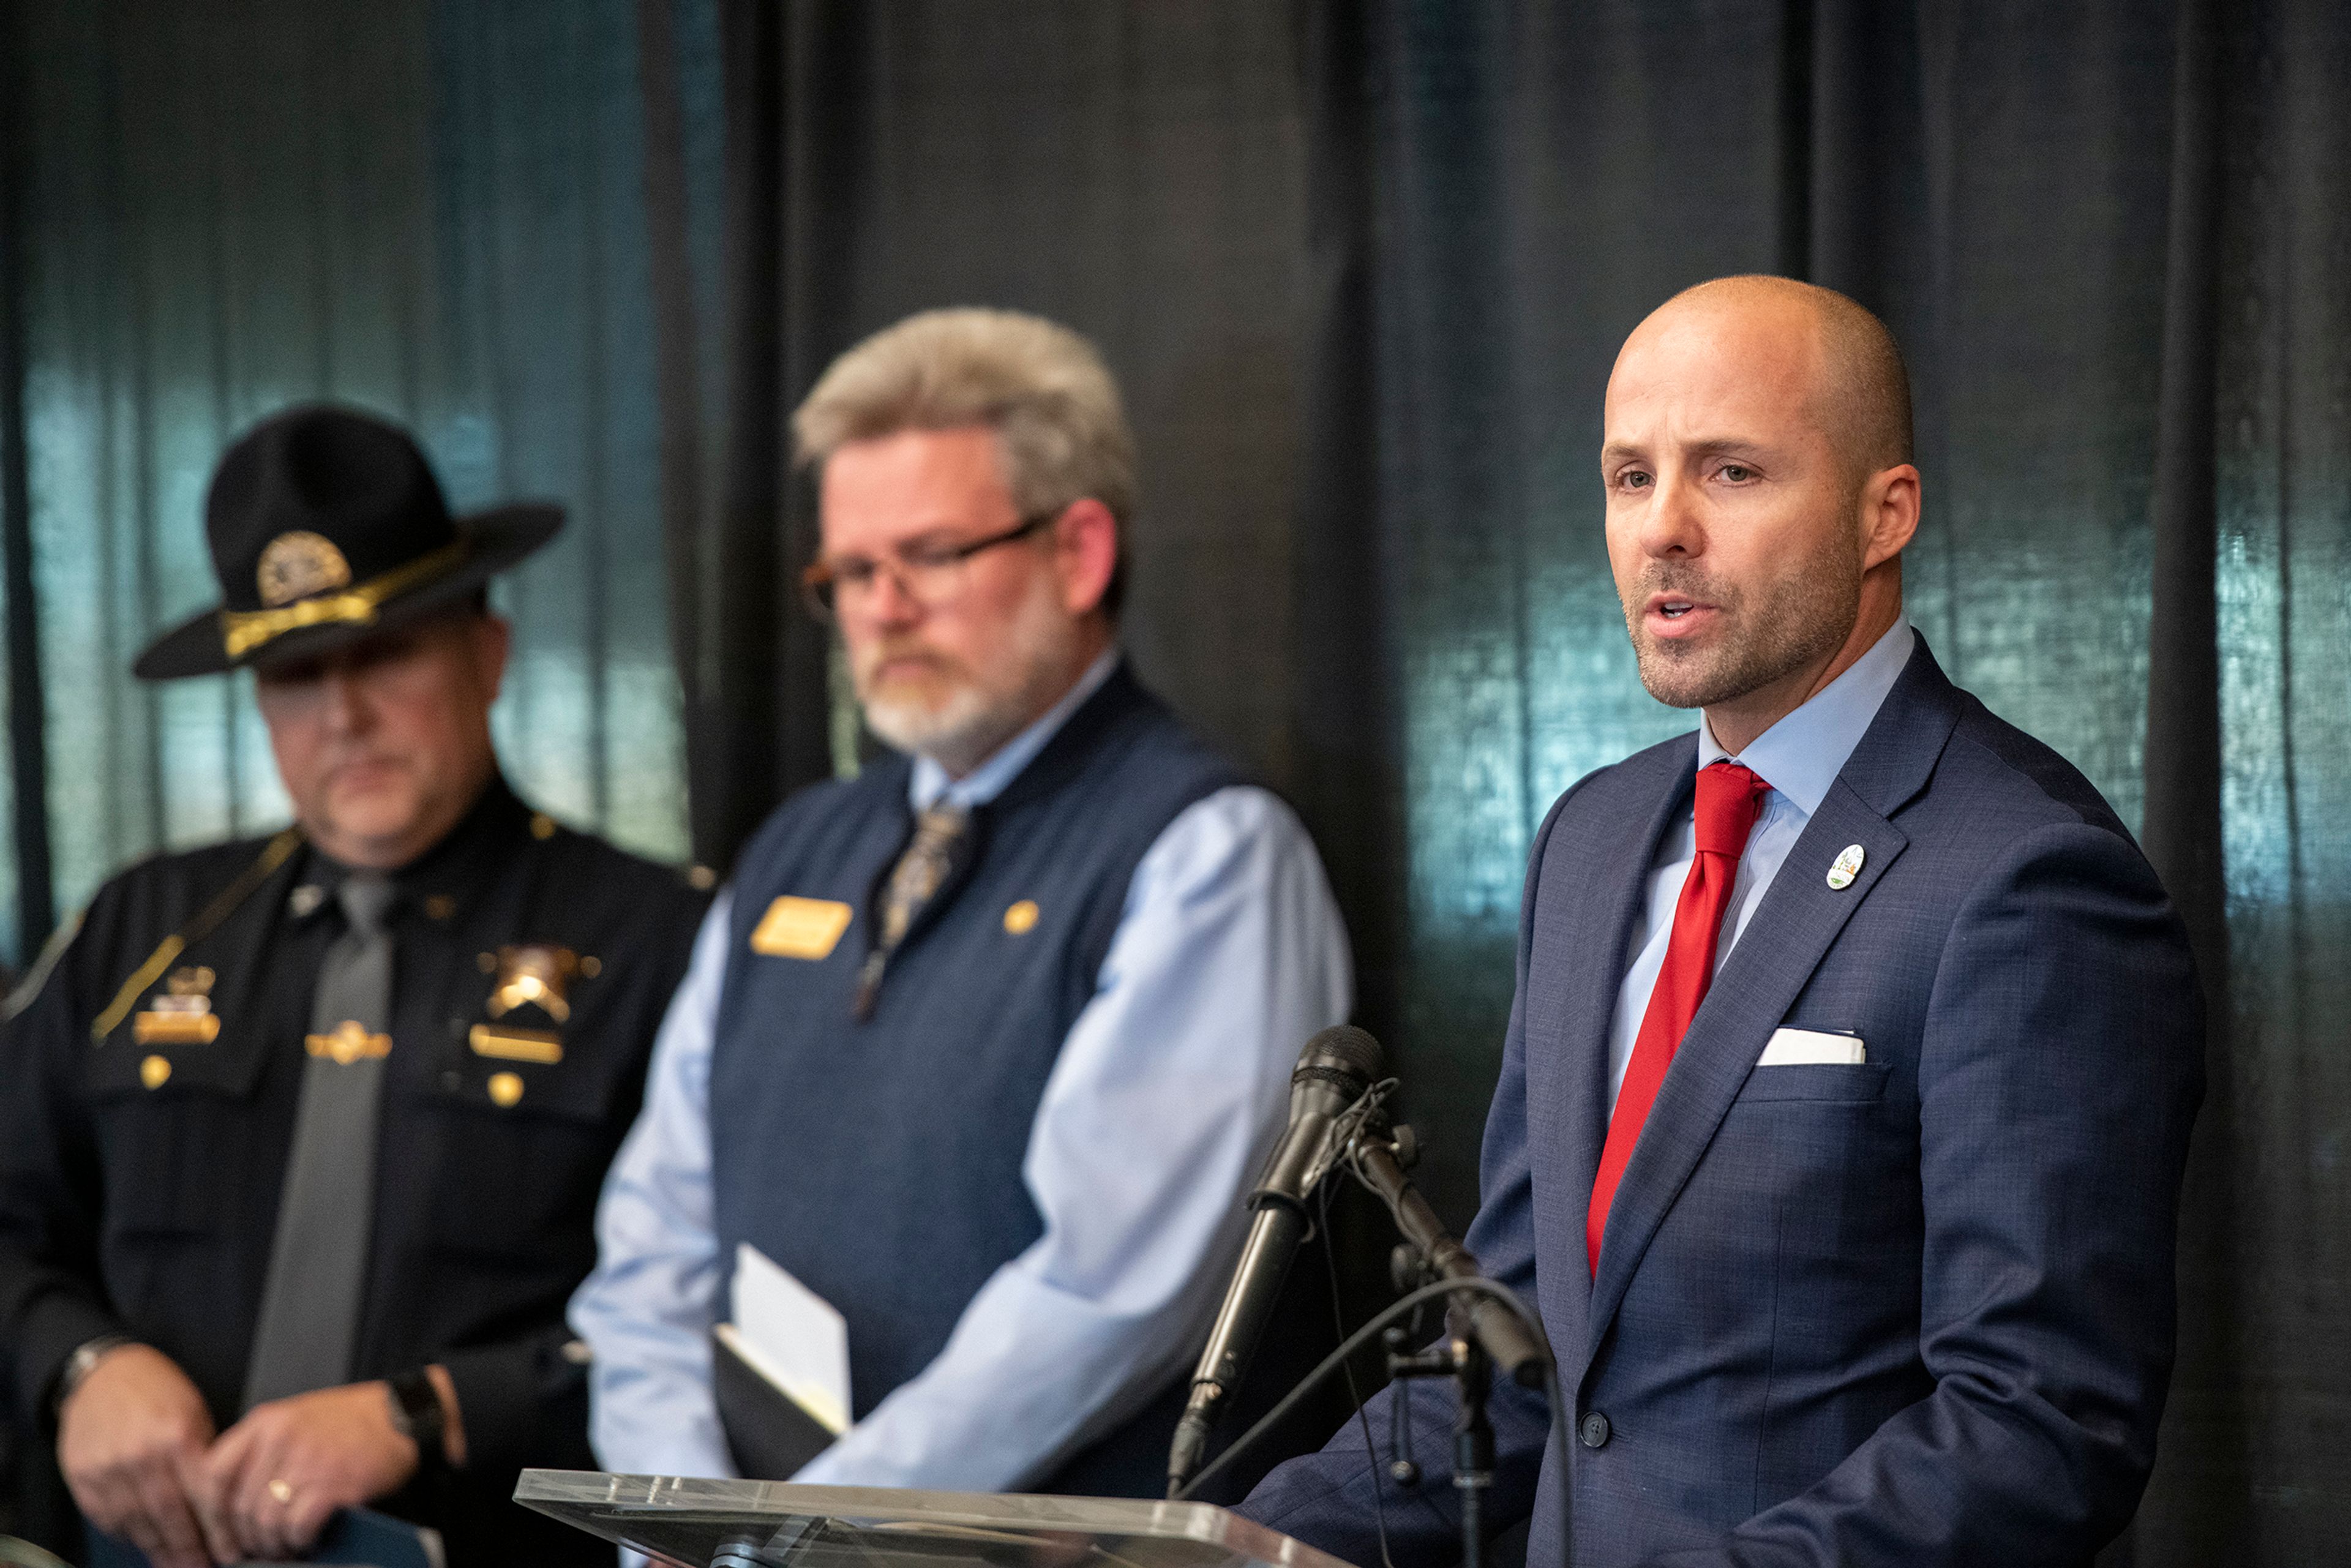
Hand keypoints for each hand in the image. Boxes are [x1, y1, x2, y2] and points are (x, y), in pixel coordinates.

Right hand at [55, 1343, 218, 1567]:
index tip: (230, 1549)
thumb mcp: (194, 1412)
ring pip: (139, 1524)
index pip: (203, 1496)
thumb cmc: (156, 1390)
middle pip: (170, 1517)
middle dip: (190, 1549)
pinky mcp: (84, 1481)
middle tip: (206, 1566)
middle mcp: (140, 1457)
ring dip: (161, 1550)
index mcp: (175, 1437)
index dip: (217, 1529)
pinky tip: (147, 1544)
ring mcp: (108, 1471)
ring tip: (179, 1564)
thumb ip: (204, 1455)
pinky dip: (131, 1536)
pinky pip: (111, 1519)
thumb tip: (223, 1501)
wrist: (102, 1376)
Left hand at [196, 1382, 419, 1561]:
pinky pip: (298, 1525)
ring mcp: (309, 1459)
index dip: (210, 1512)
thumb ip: (260, 1448)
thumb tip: (229, 1502)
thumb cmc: (349, 1422)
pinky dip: (298, 1540)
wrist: (404, 1414)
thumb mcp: (295, 1419)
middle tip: (256, 1551)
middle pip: (240, 1505)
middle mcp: (281, 1438)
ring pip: (266, 1519)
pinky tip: (307, 1539)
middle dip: (245, 1538)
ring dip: (273, 1544)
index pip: (213, 1473)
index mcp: (265, 1422)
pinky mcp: (336, 1482)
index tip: (219, 1534)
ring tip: (285, 1548)